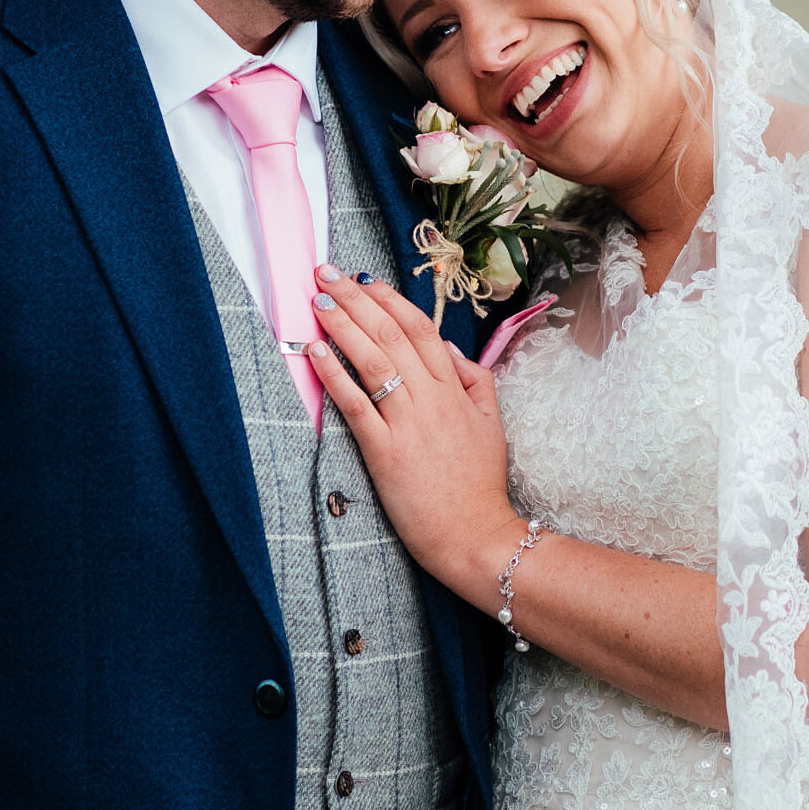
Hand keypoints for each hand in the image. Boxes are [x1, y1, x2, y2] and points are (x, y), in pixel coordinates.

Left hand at [306, 266, 518, 599]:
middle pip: (392, 336)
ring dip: (344, 326)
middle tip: (327, 274)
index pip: (421, 330)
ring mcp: (409, 425)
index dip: (391, 300)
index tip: (365, 280)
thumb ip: (475, 382)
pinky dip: (336, 375)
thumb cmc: (479, 485)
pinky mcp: (386, 453)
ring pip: (374, 362)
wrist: (475, 535)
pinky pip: (357, 405)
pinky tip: (316, 353)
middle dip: (357, 300)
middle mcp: (432, 400)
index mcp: (456, 390)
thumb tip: (451, 350)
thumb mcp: (492, 425)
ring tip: (318, 301)